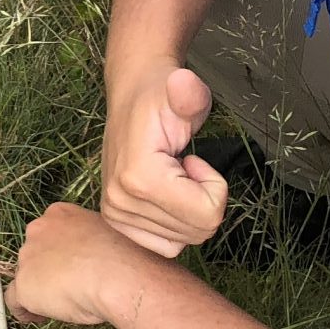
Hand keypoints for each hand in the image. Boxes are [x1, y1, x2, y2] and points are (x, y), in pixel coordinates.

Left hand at [9, 201, 157, 328]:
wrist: (118, 274)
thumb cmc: (125, 256)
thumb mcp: (107, 237)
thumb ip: (90, 243)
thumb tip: (92, 260)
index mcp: (61, 214)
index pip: (49, 233)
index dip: (58, 253)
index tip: (71, 266)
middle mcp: (38, 229)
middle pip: (34, 253)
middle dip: (47, 270)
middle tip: (70, 287)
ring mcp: (27, 256)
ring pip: (26, 276)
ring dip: (39, 289)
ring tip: (64, 304)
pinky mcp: (23, 284)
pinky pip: (13, 300)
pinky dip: (25, 310)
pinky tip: (39, 317)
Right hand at [100, 64, 228, 257]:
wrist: (131, 98)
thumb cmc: (162, 98)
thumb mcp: (184, 92)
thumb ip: (190, 93)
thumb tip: (184, 83)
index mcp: (137, 178)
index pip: (207, 215)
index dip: (214, 186)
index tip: (193, 159)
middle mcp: (120, 202)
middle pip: (197, 232)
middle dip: (203, 199)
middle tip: (184, 168)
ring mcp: (115, 214)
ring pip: (183, 240)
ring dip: (188, 209)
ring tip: (172, 178)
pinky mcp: (116, 221)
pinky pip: (164, 245)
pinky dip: (175, 225)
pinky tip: (166, 196)